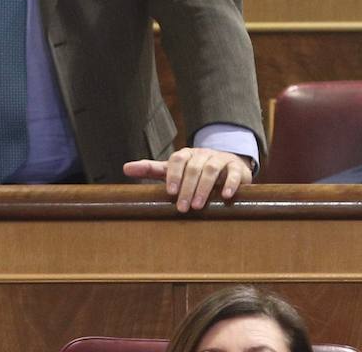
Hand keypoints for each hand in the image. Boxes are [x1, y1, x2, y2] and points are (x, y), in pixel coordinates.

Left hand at [123, 147, 253, 211]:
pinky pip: (234, 173)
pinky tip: (225, 196)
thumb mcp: (173, 169)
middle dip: (187, 187)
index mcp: (186, 154)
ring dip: (204, 187)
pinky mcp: (237, 168)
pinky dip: (230, 183)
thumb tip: (125, 168)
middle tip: (182, 208)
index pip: (177, 159)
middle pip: (194, 167)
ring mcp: (220, 159)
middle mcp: (203, 154)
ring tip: (198, 206)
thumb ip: (151, 169)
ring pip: (212, 169)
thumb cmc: (194, 171)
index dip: (173, 174)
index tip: (170, 192)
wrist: (226, 165)